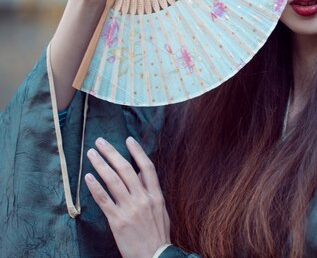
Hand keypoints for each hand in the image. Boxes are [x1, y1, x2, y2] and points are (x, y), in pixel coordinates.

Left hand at [85, 137, 170, 257]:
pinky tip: (88, 177)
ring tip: (91, 155)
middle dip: (112, 153)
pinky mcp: (117, 220)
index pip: (147, 167)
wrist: (155, 255)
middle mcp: (143, 199)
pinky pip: (104, 200)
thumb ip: (151, 190)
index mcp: (156, 195)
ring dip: (101, 165)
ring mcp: (130, 209)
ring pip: (113, 181)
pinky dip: (96, 187)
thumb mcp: (160, 209)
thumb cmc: (158, 233)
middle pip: (126, 170)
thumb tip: (141, 173)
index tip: (128, 139)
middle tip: (101, 142)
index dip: (138, 152)